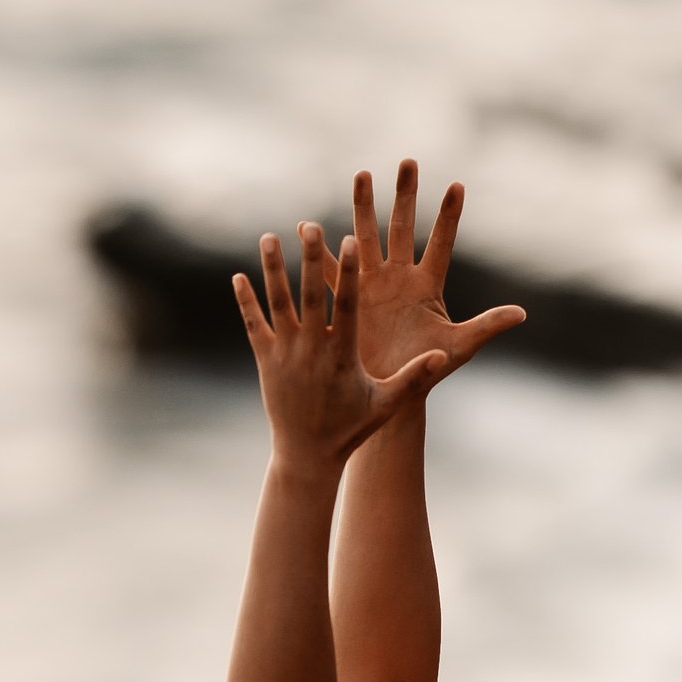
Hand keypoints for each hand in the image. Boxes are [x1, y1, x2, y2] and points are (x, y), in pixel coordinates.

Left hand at [233, 222, 435, 468]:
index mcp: (341, 354)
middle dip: (309, 259)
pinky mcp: (265, 362)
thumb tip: (443, 355)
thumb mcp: (386, 403)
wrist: (308, 456)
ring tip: (267, 237)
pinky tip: (238, 276)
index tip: (349, 242)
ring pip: (277, 303)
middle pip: (308, 296)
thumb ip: (414, 376)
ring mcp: (284, 355)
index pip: (345, 305)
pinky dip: (246, 301)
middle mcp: (310, 350)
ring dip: (271, 270)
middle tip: (311, 225)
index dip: (347, 273)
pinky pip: (253, 325)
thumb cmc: (351, 428)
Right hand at [343, 159, 525, 394]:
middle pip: (403, 228)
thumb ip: (486, 326)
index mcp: (428, 286)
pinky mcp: (349, 297)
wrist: (391, 393)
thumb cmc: (427, 373)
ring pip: (368, 236)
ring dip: (364, 206)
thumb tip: (522, 313)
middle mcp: (400, 278)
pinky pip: (333, 269)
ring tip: (362, 174)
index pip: (441, 243)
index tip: (457, 184)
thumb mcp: (459, 347)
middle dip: (405, 195)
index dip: (449, 216)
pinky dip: (322, 249)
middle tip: (408, 162)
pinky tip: (307, 226)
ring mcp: (373, 285)